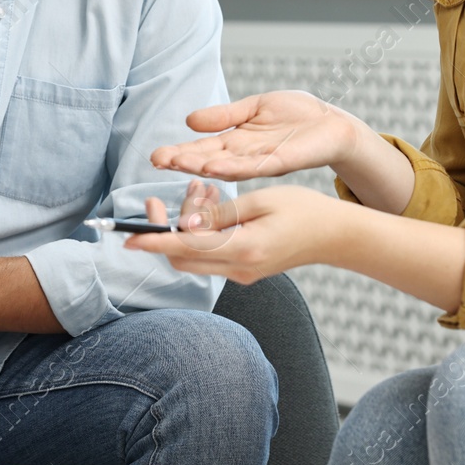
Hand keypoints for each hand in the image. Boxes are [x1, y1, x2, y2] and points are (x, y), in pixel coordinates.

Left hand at [124, 185, 347, 283]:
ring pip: (194, 256)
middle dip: (162, 230)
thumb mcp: (261, 201)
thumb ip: (220, 214)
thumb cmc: (304, 210)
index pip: (185, 248)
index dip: (153, 241)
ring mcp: (242, 273)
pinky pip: (211, 255)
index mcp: (244, 249)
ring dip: (185, 226)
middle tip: (158, 199)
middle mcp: (239, 268)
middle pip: (182, 258)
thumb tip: (184, 222)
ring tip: (200, 191)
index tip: (127, 238)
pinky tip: (214, 205)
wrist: (336, 236)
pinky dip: (202, 233)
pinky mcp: (245, 270)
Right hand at [151, 91, 360, 180]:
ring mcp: (261, 161)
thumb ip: (223, 116)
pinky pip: (255, 167)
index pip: (200, 149)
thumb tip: (189, 120)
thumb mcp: (253, 107)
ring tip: (179, 164)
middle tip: (157, 161)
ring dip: (202, 167)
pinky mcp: (282, 162)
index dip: (178, 152)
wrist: (332, 123)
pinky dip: (234, 167)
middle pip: (207, 160)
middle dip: (182, 161)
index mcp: (235, 143)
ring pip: (226, 168)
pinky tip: (214, 166)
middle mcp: (244, 157)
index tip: (156, 156)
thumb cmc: (296, 115)